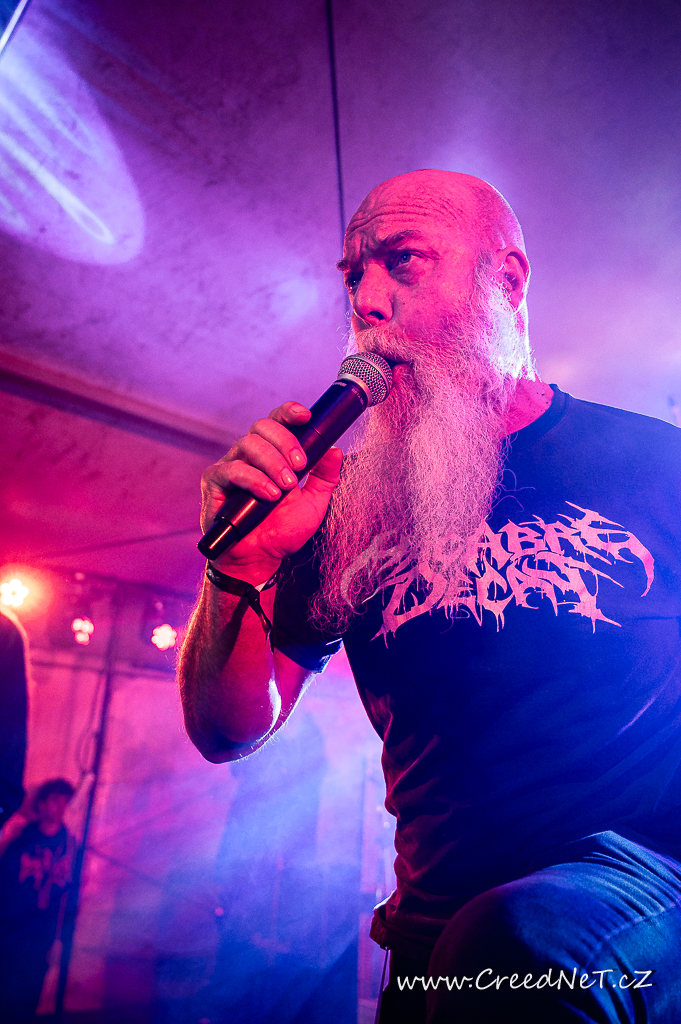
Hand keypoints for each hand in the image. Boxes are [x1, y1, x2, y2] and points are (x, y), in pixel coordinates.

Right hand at [200, 401, 342, 580]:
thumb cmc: (282, 531)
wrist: (260, 559)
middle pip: (263, 426)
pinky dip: (253, 479)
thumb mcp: (314, 504)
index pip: (278, 422)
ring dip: (272, 461)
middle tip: (300, 465)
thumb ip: (325, 477)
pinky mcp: (214, 482)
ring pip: (248, 444)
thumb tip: (336, 451)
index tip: (306, 416)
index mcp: (272, 453)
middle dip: (285, 441)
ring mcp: (230, 466)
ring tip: (286, 485)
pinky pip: (232, 470)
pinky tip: (269, 493)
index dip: (289, 413)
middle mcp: (250, 455)